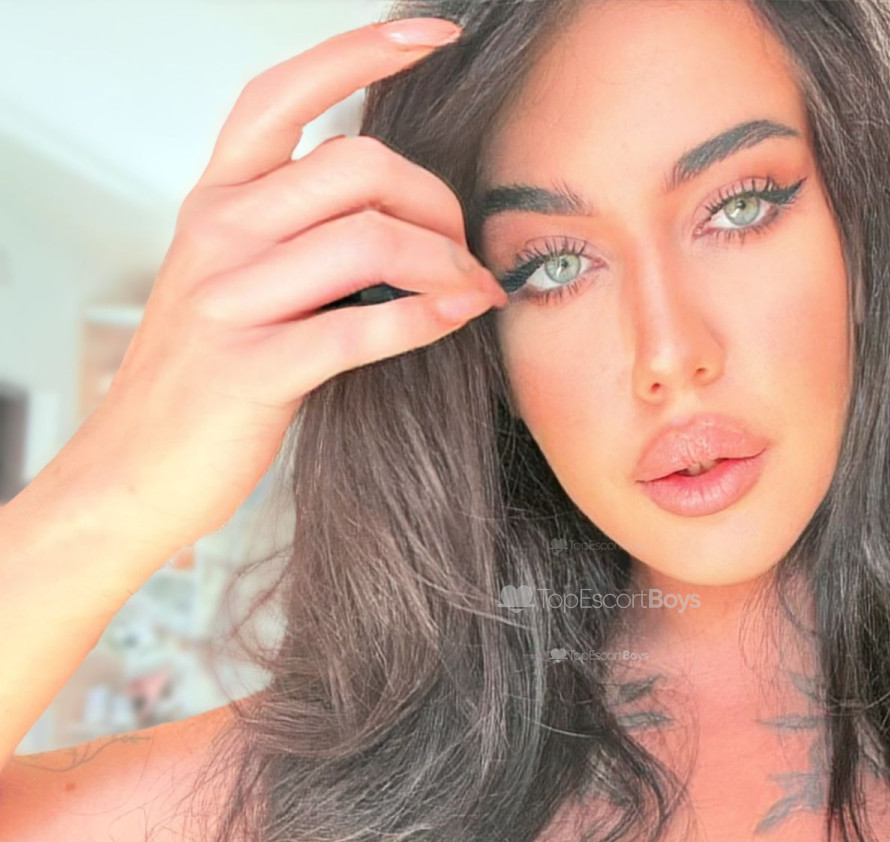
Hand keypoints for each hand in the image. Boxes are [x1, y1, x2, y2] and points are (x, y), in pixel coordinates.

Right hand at [62, 17, 504, 554]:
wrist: (136, 468)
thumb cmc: (204, 376)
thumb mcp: (233, 279)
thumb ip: (291, 229)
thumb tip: (391, 200)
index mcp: (215, 199)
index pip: (284, 93)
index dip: (363, 51)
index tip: (434, 35)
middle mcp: (217, 231)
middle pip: (358, 166)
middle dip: (437, 201)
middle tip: (464, 249)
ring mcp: (231, 299)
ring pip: (370, 238)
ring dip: (446, 262)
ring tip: (472, 290)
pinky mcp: (254, 368)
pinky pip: (362, 327)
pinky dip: (426, 318)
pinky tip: (457, 318)